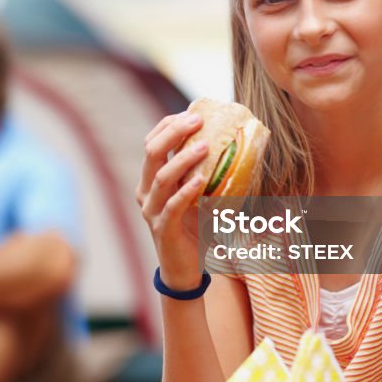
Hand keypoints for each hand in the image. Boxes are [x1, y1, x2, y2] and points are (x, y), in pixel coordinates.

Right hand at [135, 111, 207, 288]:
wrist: (185, 269)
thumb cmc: (194, 228)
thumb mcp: (198, 196)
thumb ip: (205, 173)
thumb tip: (235, 145)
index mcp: (150, 179)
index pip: (151, 143)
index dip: (168, 125)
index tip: (191, 112)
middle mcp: (145, 191)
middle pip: (151, 153)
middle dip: (173, 132)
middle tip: (197, 120)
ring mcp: (151, 211)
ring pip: (161, 177)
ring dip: (182, 159)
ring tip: (205, 146)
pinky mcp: (161, 229)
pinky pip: (171, 207)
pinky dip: (186, 192)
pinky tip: (201, 181)